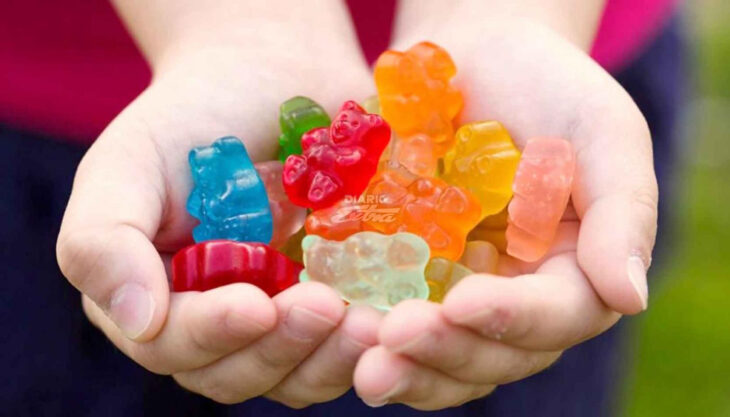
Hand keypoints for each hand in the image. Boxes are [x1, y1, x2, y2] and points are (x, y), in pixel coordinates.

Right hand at [57, 2, 382, 404]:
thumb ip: (104, 240)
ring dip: (333, 359)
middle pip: (238, 372)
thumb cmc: (195, 113)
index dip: (212, 336)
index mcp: (155, 296)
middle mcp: (214, 319)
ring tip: (372, 324)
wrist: (274, 73)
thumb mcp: (129, 161)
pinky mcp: (331, 299)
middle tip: (328, 309)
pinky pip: (345, 343)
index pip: (173, 345)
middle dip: (282, 350)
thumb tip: (136, 323)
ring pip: (297, 374)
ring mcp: (277, 313)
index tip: (257, 306)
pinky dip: (367, 339)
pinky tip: (392, 311)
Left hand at [354, 13, 656, 408]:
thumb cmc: (548, 87)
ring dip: (407, 368)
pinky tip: (339, 331)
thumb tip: (630, 298)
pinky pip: (397, 322)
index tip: (462, 304)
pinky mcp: (414, 281)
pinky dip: (372, 337)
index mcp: (577, 273)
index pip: (556, 316)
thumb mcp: (601, 132)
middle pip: (496, 354)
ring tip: (364, 365)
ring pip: (446, 357)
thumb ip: (621, 211)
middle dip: (447, 353)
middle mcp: (522, 299)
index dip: (511, 319)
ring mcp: (464, 295)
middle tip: (393, 340)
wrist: (477, 61)